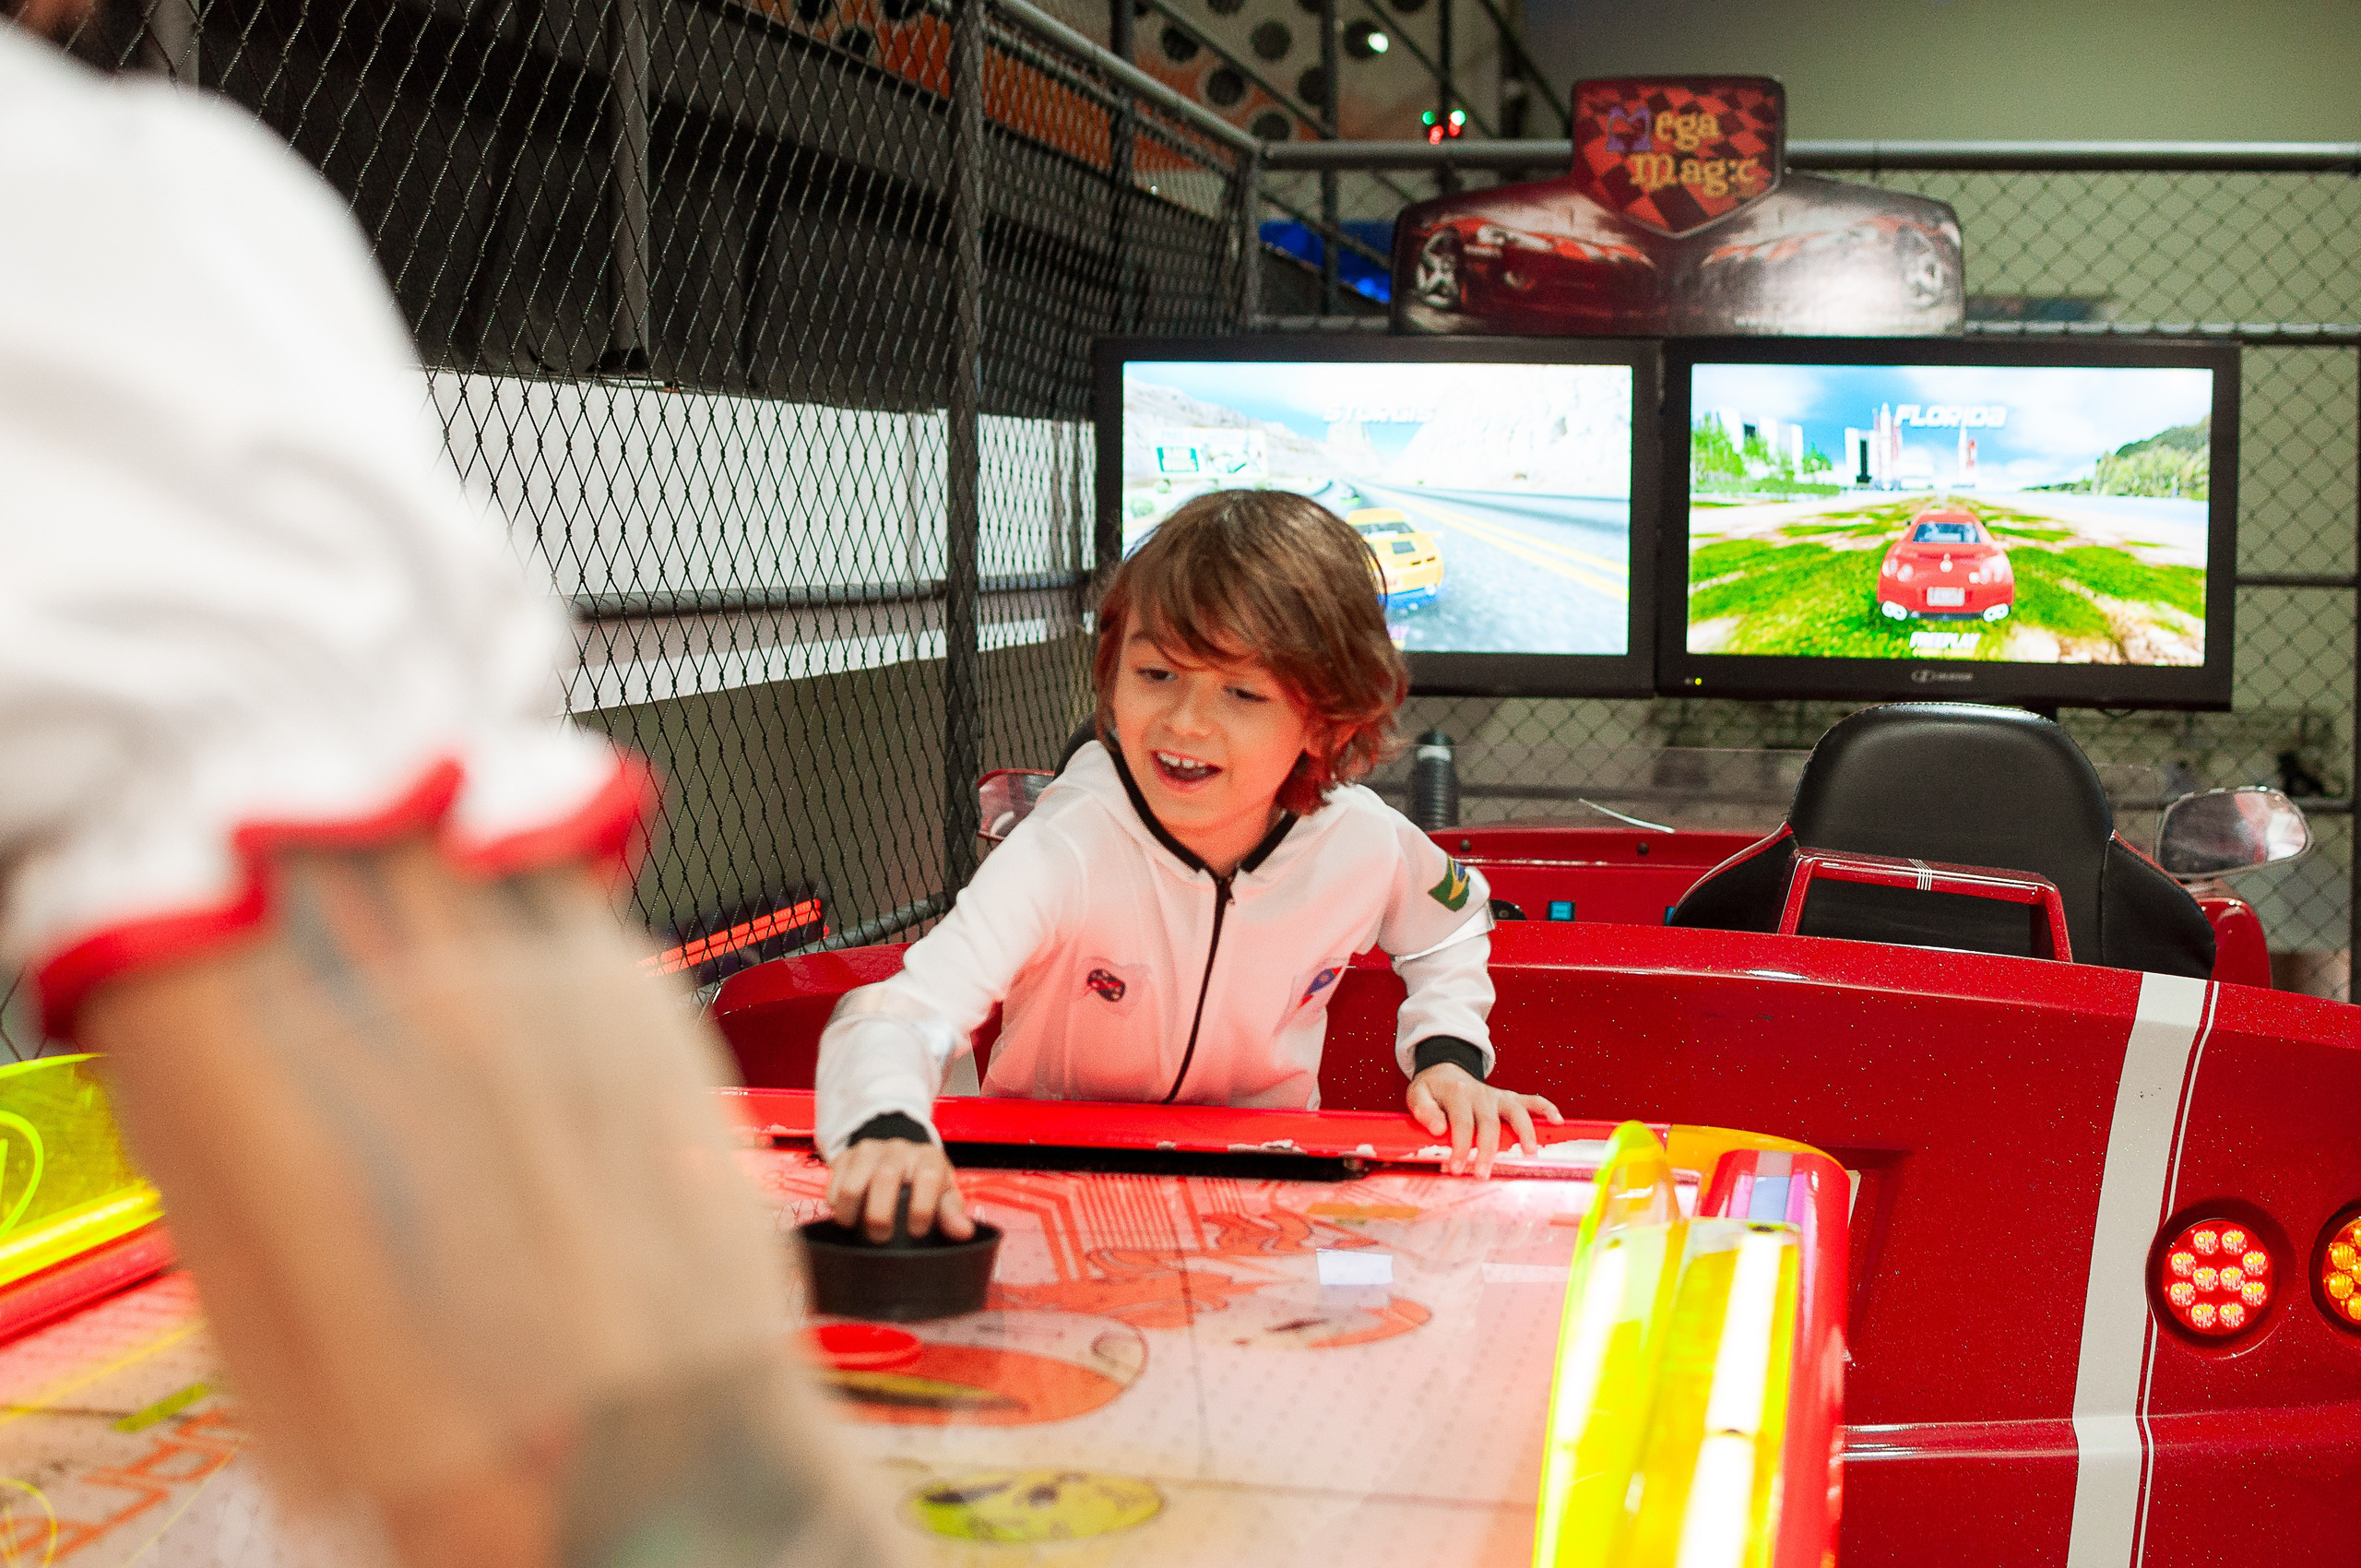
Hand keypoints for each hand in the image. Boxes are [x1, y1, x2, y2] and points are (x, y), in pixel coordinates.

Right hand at [826, 1136, 974, 1242]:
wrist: (899, 1154)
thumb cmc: (924, 1181)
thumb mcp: (943, 1193)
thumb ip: (951, 1212)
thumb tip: (963, 1232)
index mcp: (928, 1158)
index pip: (928, 1177)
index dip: (923, 1207)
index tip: (918, 1231)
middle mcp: (899, 1149)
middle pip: (885, 1177)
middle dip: (880, 1214)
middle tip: (880, 1237)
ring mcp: (869, 1151)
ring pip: (852, 1183)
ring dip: (851, 1213)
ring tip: (856, 1230)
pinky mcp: (844, 1157)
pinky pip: (833, 1184)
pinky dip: (836, 1206)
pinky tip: (846, 1215)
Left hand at [1407, 1064, 1563, 1178]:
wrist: (1446, 1073)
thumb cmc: (1433, 1091)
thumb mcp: (1417, 1095)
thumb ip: (1423, 1110)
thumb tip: (1437, 1128)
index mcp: (1457, 1094)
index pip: (1461, 1123)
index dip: (1459, 1147)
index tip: (1456, 1168)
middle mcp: (1481, 1094)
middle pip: (1489, 1123)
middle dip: (1486, 1150)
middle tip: (1482, 1174)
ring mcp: (1498, 1096)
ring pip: (1515, 1112)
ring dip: (1524, 1132)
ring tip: (1529, 1152)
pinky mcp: (1510, 1098)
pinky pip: (1532, 1101)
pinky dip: (1546, 1109)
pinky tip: (1556, 1122)